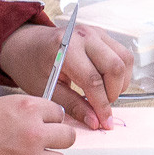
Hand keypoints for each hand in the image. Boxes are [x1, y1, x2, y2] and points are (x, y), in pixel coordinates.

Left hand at [0, 22, 132, 129]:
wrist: (28, 44)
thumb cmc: (33, 66)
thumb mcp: (46, 89)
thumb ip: (72, 105)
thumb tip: (94, 121)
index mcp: (66, 48)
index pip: (93, 80)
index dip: (101, 105)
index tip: (104, 123)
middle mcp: (85, 35)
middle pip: (115, 67)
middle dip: (113, 93)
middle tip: (102, 108)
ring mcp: (96, 32)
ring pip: (125, 59)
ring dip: (121, 82)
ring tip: (105, 95)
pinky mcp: (103, 34)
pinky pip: (123, 55)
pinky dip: (120, 73)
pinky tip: (106, 83)